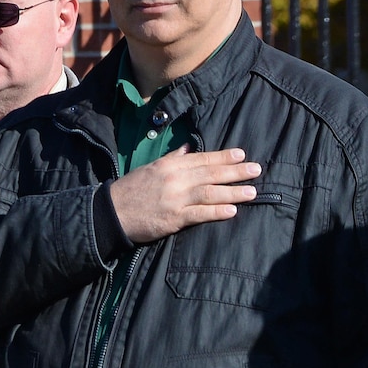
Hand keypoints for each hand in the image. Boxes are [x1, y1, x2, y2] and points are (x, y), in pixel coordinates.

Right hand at [107, 147, 260, 244]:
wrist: (111, 212)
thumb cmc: (130, 189)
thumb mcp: (150, 168)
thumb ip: (171, 159)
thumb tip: (189, 149)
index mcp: (169, 165)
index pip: (202, 158)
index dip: (223, 157)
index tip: (241, 154)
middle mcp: (174, 179)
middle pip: (211, 174)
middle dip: (236, 172)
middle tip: (256, 170)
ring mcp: (175, 199)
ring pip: (210, 193)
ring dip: (233, 192)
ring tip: (252, 192)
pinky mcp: (173, 218)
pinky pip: (200, 214)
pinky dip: (217, 212)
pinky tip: (232, 210)